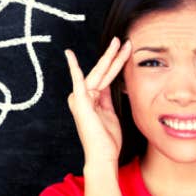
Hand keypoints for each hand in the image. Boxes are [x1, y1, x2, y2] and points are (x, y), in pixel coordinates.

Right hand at [63, 37, 132, 165]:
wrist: (103, 155)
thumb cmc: (107, 139)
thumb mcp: (110, 114)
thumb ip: (107, 99)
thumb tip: (108, 86)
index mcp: (93, 98)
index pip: (107, 76)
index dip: (117, 62)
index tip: (126, 50)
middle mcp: (85, 96)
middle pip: (103, 71)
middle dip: (114, 55)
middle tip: (123, 40)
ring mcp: (81, 98)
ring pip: (99, 72)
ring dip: (110, 57)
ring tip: (119, 43)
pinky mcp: (80, 101)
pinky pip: (77, 81)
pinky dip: (74, 68)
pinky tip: (70, 55)